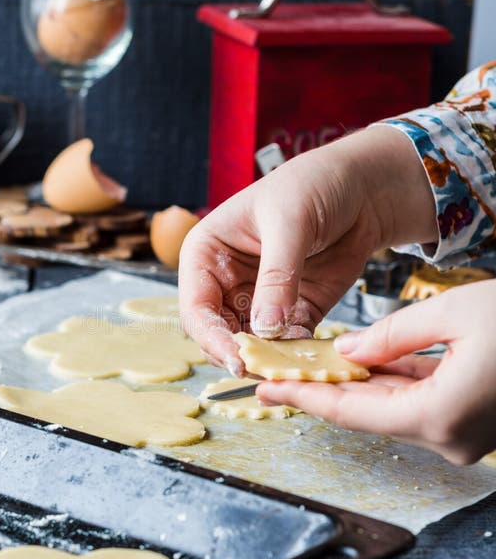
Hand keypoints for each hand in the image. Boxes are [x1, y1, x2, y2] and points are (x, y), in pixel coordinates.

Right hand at [179, 126, 436, 373]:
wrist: (361, 189)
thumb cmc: (312, 186)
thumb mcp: (290, 224)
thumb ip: (277, 276)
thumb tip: (266, 328)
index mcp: (206, 255)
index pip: (197, 308)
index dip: (212, 338)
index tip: (236, 361)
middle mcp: (225, 282)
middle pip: (219, 335)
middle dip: (241, 355)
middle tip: (267, 372)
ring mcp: (259, 301)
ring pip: (252, 346)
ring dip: (269, 361)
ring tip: (291, 369)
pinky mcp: (293, 313)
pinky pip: (287, 344)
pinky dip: (296, 356)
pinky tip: (311, 359)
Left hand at [257, 280, 495, 464]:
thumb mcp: (458, 312)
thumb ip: (392, 334)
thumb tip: (349, 349)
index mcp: (440, 416)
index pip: (352, 411)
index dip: (305, 399)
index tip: (266, 389)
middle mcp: (450, 437)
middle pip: (368, 413)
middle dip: (323, 391)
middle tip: (276, 375)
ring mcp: (465, 435)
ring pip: (394, 407)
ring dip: (355, 387)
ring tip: (311, 365)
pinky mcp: (475, 423)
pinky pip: (420, 403)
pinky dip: (391, 383)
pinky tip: (362, 364)